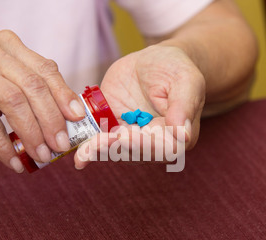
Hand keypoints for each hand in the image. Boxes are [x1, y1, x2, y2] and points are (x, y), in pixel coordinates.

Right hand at [0, 30, 85, 171]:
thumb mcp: (0, 82)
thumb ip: (28, 90)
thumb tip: (66, 118)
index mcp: (8, 45)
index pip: (46, 69)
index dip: (65, 95)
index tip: (78, 118)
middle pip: (34, 86)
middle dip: (52, 120)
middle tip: (61, 145)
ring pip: (14, 103)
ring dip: (32, 134)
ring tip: (42, 156)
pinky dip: (4, 147)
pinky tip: (14, 162)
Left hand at [74, 45, 205, 169]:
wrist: (155, 61)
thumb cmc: (176, 69)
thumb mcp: (187, 80)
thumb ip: (185, 105)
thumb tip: (183, 134)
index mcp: (176, 135)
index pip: (162, 147)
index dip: (143, 144)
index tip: (126, 136)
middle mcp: (153, 142)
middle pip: (135, 152)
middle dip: (114, 149)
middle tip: (97, 145)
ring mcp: (131, 137)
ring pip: (115, 149)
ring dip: (98, 151)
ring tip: (83, 152)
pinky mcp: (113, 128)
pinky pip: (100, 139)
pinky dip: (88, 145)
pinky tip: (78, 153)